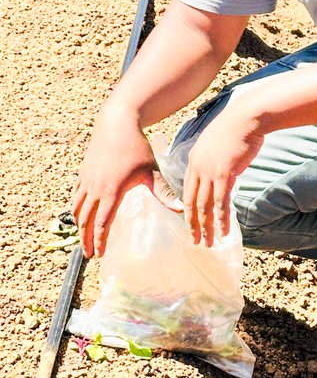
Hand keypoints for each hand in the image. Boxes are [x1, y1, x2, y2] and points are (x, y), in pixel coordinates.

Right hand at [72, 106, 157, 257]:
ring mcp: (87, 179)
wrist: (117, 123)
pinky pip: (76, 194)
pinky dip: (75, 207)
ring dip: (78, 225)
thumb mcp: (152, 170)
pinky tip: (78, 213)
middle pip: (85, 220)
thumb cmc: (136, 146)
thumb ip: (163, 192)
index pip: (102, 222)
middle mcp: (96, 188)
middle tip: (88, 255)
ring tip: (82, 238)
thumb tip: (180, 209)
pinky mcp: (83, 171)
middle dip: (85, 239)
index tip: (100, 254)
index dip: (100, 240)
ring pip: (77, 208)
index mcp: (112, 191)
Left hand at [182, 97, 264, 246]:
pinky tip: (224, 231)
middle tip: (196, 241)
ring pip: (204, 206)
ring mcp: (209, 171)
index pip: (187, 191)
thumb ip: (214, 160)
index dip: (188, 210)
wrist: (246, 117)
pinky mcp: (223, 173)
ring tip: (209, 242)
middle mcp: (197, 168)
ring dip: (207, 227)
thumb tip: (221, 173)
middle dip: (193, 224)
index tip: (191, 224)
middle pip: (191, 202)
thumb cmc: (237, 128)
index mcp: (194, 160)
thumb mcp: (218, 144)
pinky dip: (222, 219)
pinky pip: (221, 202)